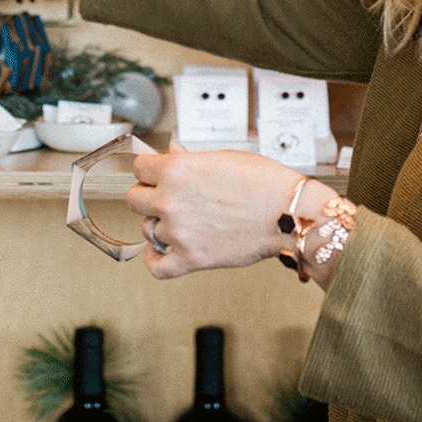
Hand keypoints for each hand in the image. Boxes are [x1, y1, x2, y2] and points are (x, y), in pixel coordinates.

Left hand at [125, 147, 307, 279]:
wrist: (287, 213)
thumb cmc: (263, 182)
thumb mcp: (221, 158)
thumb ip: (188, 159)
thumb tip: (170, 154)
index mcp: (176, 170)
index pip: (138, 168)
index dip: (149, 171)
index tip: (155, 175)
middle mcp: (170, 200)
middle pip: (134, 199)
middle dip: (149, 197)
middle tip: (168, 198)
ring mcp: (178, 232)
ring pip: (147, 230)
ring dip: (161, 226)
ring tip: (183, 222)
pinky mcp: (190, 259)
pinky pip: (156, 266)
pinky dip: (155, 260)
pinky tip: (161, 252)